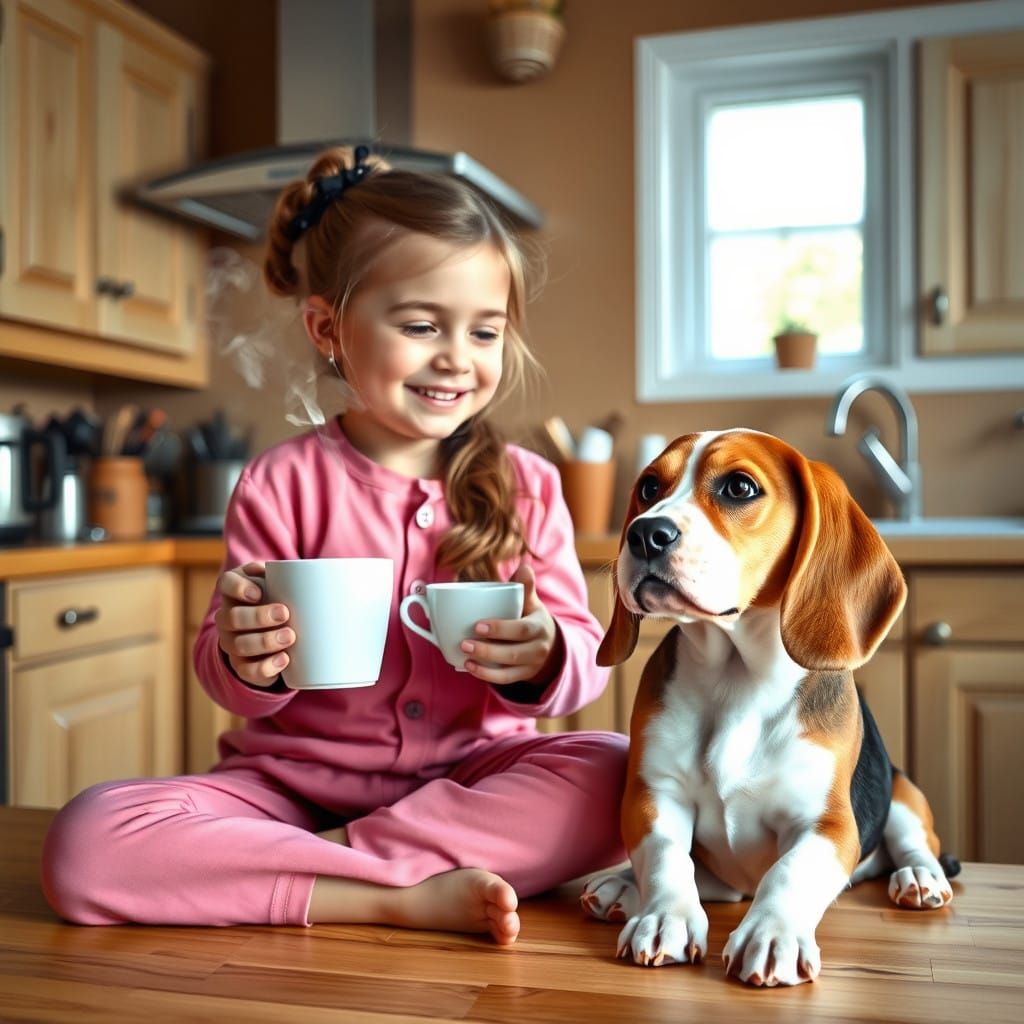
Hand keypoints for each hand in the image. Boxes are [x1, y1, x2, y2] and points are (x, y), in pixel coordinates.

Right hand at [214, 561, 293, 686]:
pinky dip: (267, 667)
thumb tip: (309, 573)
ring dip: (265, 641)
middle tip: (285, 614)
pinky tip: (285, 659)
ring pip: (239, 645)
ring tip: (291, 636)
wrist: (273, 632)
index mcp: (235, 591)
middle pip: (232, 618)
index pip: (226, 583)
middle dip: (258, 617)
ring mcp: (232, 642)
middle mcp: (227, 617)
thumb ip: (289, 575)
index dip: (238, 588)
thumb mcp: (280, 583)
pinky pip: (248, 671)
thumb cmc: (279, 598)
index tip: (259, 592)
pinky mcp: (242, 665)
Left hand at [461, 564, 562, 685]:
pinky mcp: (523, 676)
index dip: (501, 628)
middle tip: (464, 642)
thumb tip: (524, 566)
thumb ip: (525, 586)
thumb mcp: (533, 602)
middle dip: (488, 649)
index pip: (523, 629)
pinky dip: (487, 676)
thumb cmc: (532, 617)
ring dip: (485, 664)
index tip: (477, 624)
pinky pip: (505, 679)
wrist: (549, 645)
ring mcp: (531, 664)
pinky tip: (470, 667)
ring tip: (464, 655)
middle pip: (514, 653)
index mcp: (540, 625)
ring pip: (508, 669)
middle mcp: (538, 647)